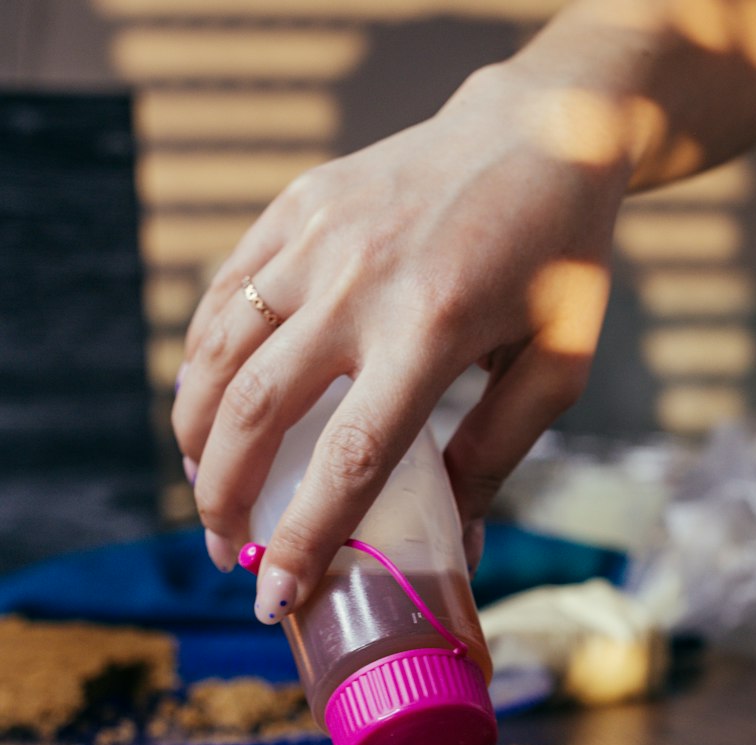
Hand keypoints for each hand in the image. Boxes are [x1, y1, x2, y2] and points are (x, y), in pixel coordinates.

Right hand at [172, 60, 627, 621]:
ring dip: (195, 434)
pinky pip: (224, 295)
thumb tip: (460, 551)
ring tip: (205, 488)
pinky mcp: (295, 207)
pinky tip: (207, 406)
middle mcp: (360, 282)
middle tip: (226, 551)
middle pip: (257, 410)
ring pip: (219, 351)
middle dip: (223, 497)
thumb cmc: (557, 260)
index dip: (304, 538)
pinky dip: (201, 361)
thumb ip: (497, 456)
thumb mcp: (555, 366)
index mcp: (432, 331)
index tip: (274, 599)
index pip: (350, 459)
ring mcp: (317, 237)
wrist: (539, 132)